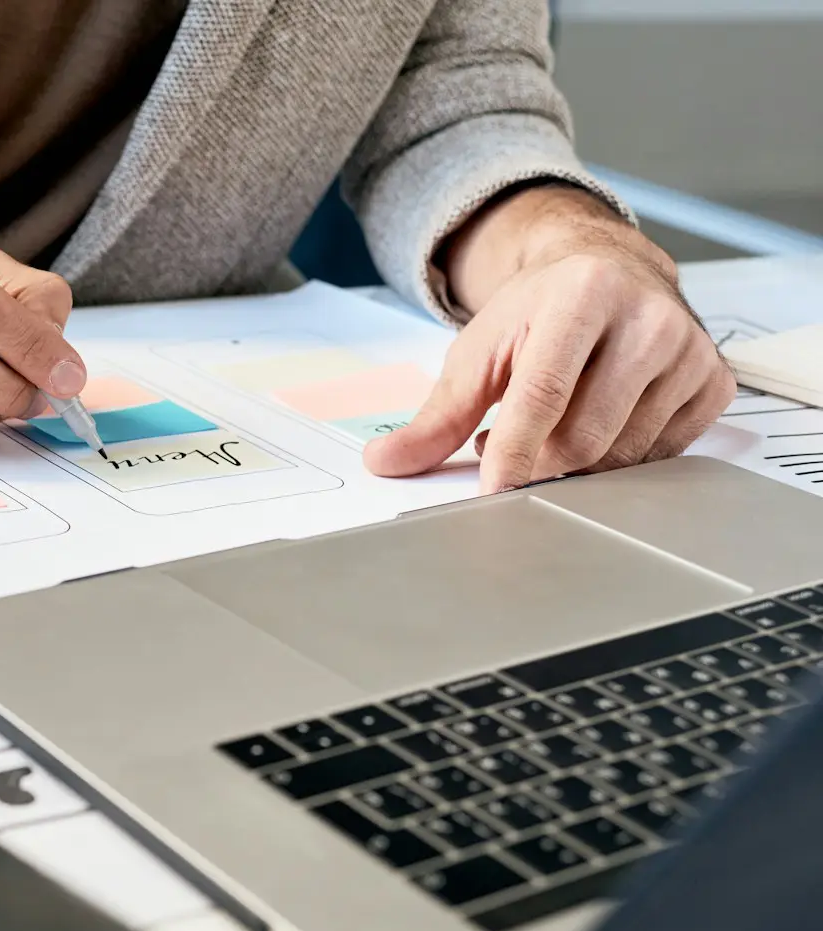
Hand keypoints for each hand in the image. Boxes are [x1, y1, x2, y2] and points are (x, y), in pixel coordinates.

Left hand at [364, 187, 734, 493]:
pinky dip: (620, 455)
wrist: (607, 270)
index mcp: (583, 294)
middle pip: (584, 436)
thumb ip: (435, 415)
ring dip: (576, 460)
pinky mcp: (714, 381)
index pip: (545, 395)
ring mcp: (690, 351)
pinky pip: (660, 454)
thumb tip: (384, 463)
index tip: (492, 493)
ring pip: (622, 454)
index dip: (514, 454)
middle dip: (539, 460)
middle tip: (513, 441)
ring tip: (555, 423)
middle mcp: (648, 317)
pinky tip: (602, 421)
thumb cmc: (537, 314)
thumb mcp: (479, 352)